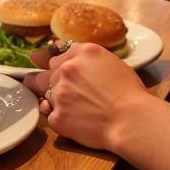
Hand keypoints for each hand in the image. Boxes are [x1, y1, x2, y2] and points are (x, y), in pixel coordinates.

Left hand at [23, 42, 149, 151]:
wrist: (130, 121)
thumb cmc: (129, 92)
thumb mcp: (110, 62)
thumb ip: (83, 55)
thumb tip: (56, 47)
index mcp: (82, 52)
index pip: (56, 54)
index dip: (52, 62)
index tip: (39, 62)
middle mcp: (67, 68)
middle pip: (47, 74)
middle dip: (52, 83)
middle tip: (59, 91)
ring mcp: (59, 93)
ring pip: (47, 95)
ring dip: (56, 101)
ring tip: (76, 109)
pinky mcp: (57, 117)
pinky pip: (51, 116)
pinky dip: (60, 119)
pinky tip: (75, 122)